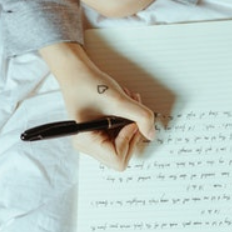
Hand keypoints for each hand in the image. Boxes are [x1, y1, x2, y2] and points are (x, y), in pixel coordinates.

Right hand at [41, 42, 156, 170]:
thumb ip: (140, 117)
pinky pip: (121, 132)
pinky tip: (124, 103)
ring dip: (132, 121)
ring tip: (127, 101)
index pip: (118, 160)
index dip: (129, 140)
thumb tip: (152, 134)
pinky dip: (128, 118)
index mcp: (86, 142)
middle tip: (133, 109)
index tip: (129, 121)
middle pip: (123, 154)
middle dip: (133, 130)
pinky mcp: (100, 131)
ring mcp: (94, 139)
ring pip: (125, 142)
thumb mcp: (119, 101)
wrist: (79, 71)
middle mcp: (88, 145)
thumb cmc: (90, 84)